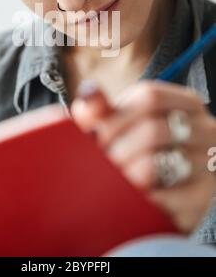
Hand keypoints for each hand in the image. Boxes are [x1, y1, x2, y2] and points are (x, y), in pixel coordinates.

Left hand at [70, 80, 215, 232]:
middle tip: (99, 163)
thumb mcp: (122, 121)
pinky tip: (129, 199)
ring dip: (123, 174)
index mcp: (186, 104)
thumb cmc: (139, 145)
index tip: (97, 135)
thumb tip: (88, 93)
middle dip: (116, 149)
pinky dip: (139, 199)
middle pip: (153, 131)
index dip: (116, 116)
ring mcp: (208, 164)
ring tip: (111, 180)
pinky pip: (163, 200)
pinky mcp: (202, 199)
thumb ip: (103, 108)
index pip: (151, 96)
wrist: (169, 186)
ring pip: (154, 166)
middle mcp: (205, 130)